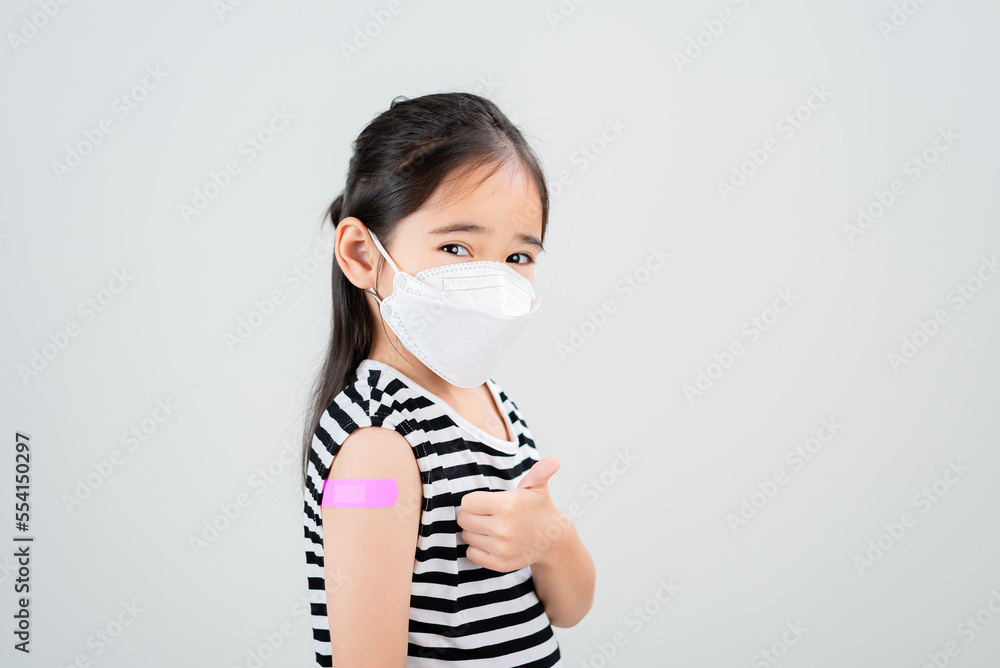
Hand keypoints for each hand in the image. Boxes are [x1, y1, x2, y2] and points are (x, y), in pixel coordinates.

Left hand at [456, 457, 570, 571]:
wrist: (552, 539)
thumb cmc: (537, 508)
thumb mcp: (537, 487)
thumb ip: (539, 471)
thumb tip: (554, 460)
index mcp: (508, 505)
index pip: (467, 503)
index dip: (473, 501)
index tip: (484, 501)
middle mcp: (504, 528)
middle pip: (463, 519)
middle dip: (471, 515)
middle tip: (486, 514)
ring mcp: (502, 548)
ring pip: (466, 536)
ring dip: (474, 531)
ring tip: (491, 526)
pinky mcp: (500, 564)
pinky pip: (471, 554)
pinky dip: (477, 548)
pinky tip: (491, 541)